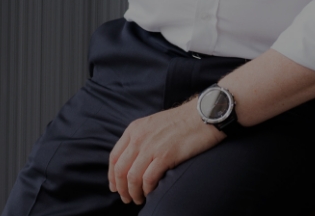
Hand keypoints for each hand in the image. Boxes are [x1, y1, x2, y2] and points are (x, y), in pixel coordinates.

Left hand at [108, 99, 223, 204]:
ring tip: (139, 199)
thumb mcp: (153, 125)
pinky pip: (148, 179)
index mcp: (134, 129)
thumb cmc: (180, 122)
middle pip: (120, 169)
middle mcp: (139, 137)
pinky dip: (147, 190)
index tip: (115, 187)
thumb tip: (133, 161)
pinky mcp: (165, 155)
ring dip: (133, 193)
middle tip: (127, 199)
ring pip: (132, 177)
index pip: (114, 156)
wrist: (201, 115)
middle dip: (121, 189)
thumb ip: (141, 139)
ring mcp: (151, 146)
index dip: (112, 176)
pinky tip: (151, 193)